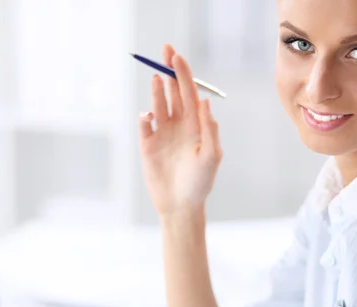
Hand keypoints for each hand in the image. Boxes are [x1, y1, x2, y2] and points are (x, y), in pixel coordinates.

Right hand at [138, 44, 222, 216]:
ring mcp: (161, 133)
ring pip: (158, 104)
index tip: (177, 57)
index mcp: (195, 124)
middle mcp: (178, 124)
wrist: (180, 205)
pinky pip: (144, 125)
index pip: (189, 92)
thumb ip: (209, 129)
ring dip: (157, 90)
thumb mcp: (212, 156)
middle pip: (172, 91)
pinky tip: (149, 116)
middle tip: (165, 50)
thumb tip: (205, 101)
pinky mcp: (147, 145)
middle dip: (169, 70)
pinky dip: (144, 117)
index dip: (184, 74)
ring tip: (157, 78)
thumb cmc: (200, 182)